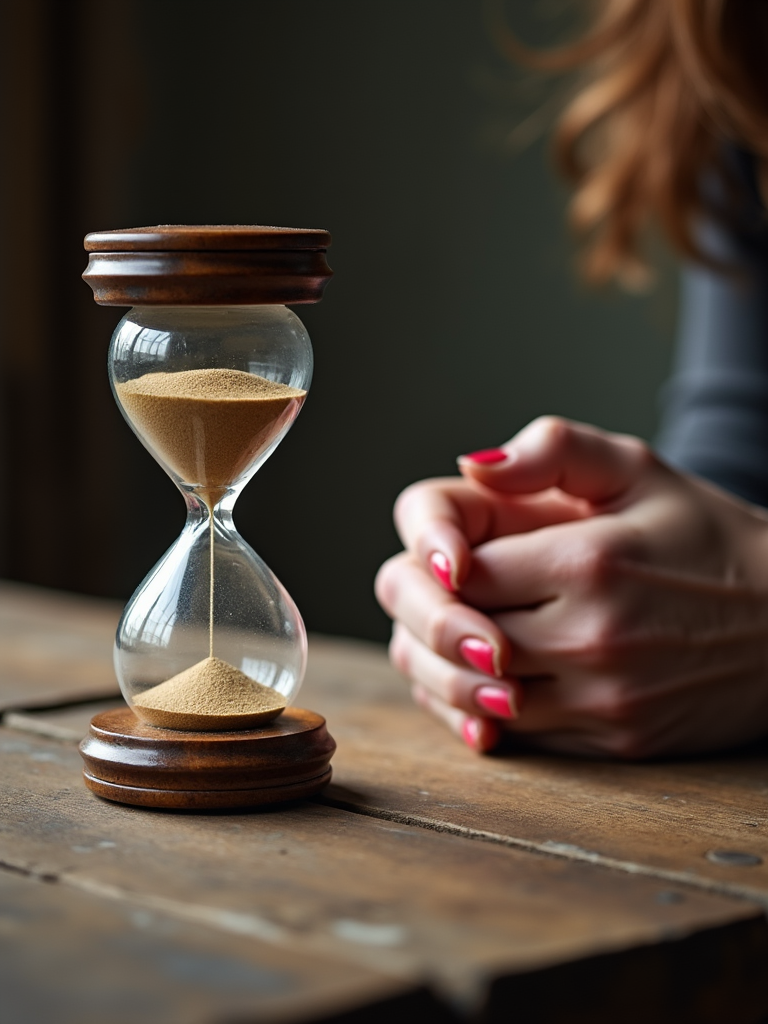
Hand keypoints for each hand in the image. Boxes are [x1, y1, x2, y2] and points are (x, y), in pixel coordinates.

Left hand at [375, 417, 767, 757]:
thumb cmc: (705, 537)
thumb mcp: (637, 469)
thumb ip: (552, 451)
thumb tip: (471, 466)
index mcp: (590, 562)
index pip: (462, 574)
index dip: (442, 566)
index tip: (452, 557)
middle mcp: (594, 637)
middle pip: (461, 638)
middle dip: (438, 617)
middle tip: (442, 599)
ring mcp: (606, 699)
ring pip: (480, 695)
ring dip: (452, 668)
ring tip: (459, 636)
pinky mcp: (616, 741)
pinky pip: (521, 735)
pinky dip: (488, 711)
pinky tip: (490, 678)